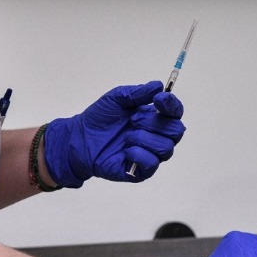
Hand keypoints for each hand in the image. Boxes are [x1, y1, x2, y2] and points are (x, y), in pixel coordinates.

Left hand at [44, 81, 185, 186]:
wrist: (80, 139)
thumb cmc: (100, 118)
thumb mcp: (116, 98)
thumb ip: (138, 92)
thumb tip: (159, 86)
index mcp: (155, 117)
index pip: (176, 112)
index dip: (171, 105)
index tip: (158, 99)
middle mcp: (157, 136)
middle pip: (176, 131)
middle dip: (154, 123)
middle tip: (133, 120)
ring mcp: (150, 153)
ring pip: (166, 148)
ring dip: (144, 139)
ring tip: (126, 136)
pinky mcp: (141, 171)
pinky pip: (153, 164)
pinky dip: (139, 155)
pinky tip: (126, 150)